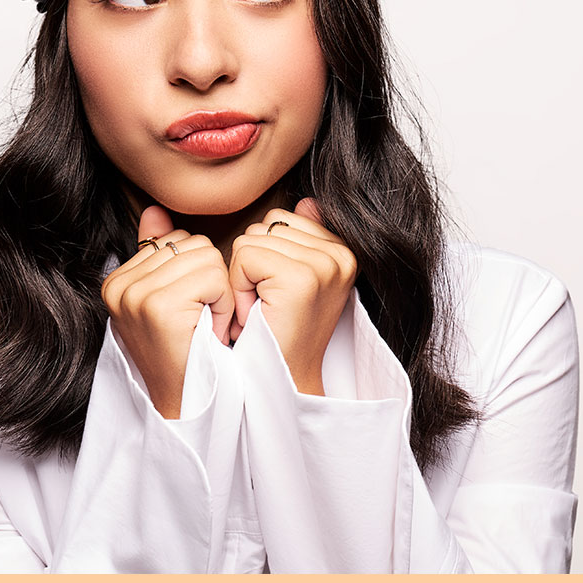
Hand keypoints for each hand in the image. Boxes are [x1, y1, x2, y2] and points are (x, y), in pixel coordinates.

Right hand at [100, 205, 234, 418]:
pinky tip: (209, 331)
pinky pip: (212, 276)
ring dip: (218, 294)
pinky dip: (222, 304)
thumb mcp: (169, 299)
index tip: (189, 313)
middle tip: (201, 322)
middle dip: (210, 281)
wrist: (188, 407)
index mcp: (117, 280)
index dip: (198, 275)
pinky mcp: (157, 306)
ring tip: (204, 326)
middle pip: (193, 243)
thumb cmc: (187, 354)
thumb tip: (155, 211)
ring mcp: (134, 294)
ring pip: (206, 256)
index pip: (177, 239)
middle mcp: (118, 285)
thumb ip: (160, 253)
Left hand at [229, 198, 356, 394]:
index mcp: (342, 250)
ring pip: (252, 239)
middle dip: (253, 265)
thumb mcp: (293, 279)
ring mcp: (325, 265)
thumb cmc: (278, 333)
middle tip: (267, 305)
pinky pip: (245, 256)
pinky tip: (257, 313)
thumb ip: (301, 237)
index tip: (277, 295)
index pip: (282, 219)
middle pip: (266, 226)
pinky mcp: (302, 278)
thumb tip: (308, 201)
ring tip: (262, 309)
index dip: (265, 256)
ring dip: (243, 277)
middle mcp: (341, 254)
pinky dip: (240, 286)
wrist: (283, 381)